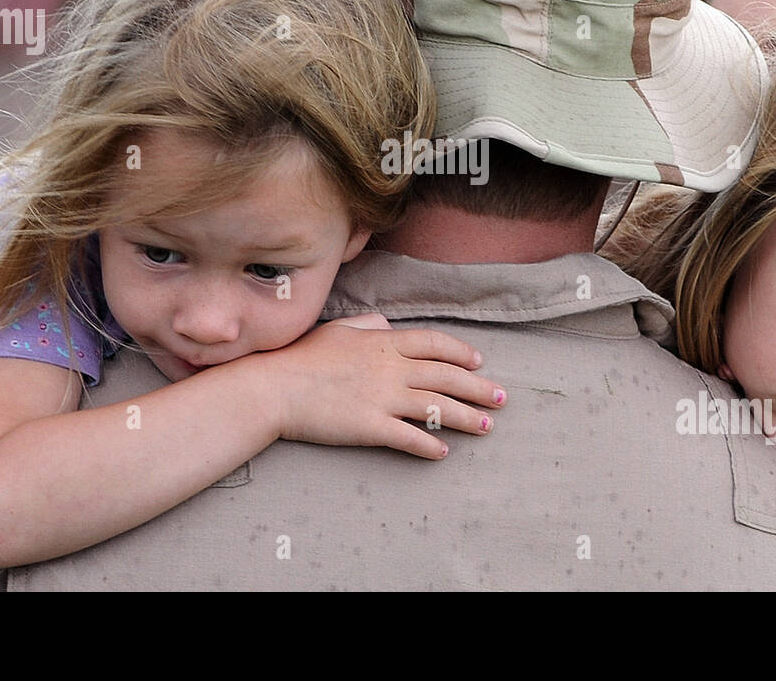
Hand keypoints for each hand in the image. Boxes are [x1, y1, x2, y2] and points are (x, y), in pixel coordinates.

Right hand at [261, 315, 505, 458]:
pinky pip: (409, 438)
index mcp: (383, 342)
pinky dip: (430, 446)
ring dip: (466, 418)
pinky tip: (443, 452)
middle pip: (446, 376)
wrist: (273, 387)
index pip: (434, 344)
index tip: (479, 362)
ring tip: (486, 427)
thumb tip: (386, 324)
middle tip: (502, 398)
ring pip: (437, 408)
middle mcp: (390, 369)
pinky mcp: (370, 427)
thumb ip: (367, 325)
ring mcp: (382, 398)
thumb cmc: (300, 358)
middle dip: (479, 388)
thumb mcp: (337, 330)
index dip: (461, 353)